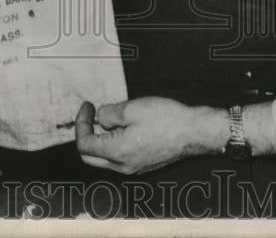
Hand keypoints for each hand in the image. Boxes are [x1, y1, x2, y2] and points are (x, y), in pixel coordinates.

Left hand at [74, 97, 224, 174]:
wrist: (194, 132)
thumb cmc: (167, 119)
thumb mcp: (132, 108)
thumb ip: (109, 114)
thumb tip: (100, 119)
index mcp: (117, 152)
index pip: (84, 144)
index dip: (81, 123)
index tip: (88, 106)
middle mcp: (123, 166)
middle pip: (90, 157)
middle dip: (86, 134)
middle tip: (91, 115)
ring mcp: (133, 168)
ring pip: (104, 160)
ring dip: (100, 140)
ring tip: (110, 119)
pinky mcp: (142, 165)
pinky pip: (118, 159)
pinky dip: (113, 144)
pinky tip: (124, 127)